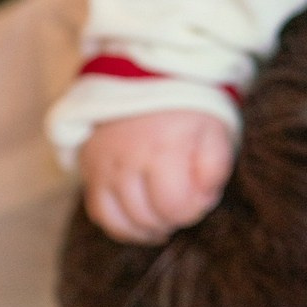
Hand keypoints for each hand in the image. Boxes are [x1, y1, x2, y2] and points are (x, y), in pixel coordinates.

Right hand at [79, 110, 233, 243]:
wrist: (149, 78)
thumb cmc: (188, 108)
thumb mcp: (214, 129)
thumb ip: (215, 168)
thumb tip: (204, 201)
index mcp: (164, 147)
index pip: (175, 206)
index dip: (194, 210)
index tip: (203, 197)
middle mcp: (129, 159)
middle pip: (149, 216)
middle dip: (173, 218)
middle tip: (185, 205)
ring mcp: (105, 165)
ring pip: (122, 220)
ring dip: (148, 227)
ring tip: (166, 218)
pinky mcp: (90, 168)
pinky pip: (100, 213)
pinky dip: (121, 226)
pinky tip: (141, 223)